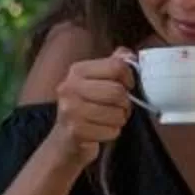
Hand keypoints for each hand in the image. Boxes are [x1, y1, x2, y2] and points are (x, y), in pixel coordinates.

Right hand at [46, 49, 136, 166]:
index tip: (127, 86)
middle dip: (126, 103)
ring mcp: (70, 110)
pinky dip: (113, 133)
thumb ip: (113, 64)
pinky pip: (111, 131)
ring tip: (110, 119)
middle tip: (121, 108)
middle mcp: (70, 87)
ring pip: (117, 114)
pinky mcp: (75, 131)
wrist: (65, 139)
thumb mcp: (97, 81)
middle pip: (117, 91)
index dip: (129, 78)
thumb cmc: (87, 107)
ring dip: (120, 119)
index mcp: (77, 70)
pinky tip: (101, 131)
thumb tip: (130, 55)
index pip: (116, 66)